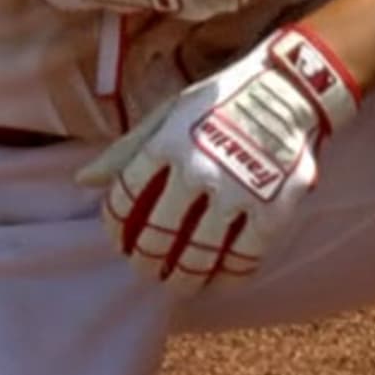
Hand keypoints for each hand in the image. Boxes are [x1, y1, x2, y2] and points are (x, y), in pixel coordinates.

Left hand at [74, 24, 360, 289]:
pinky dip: (229, 277)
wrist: (290, 89)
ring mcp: (237, 192)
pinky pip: (244, 259)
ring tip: (179, 285)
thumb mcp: (170, 112)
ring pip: (199, 256)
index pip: (124, 200)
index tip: (121, 241)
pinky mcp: (272, 209)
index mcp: (167, 143)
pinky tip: (221, 280)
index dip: (117, 228)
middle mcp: (197, 170)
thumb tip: (83, 181)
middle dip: (147, 261)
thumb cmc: (223, 99)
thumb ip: (128, 149)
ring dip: (184, 279)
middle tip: (148, 270)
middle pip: (158, 236)